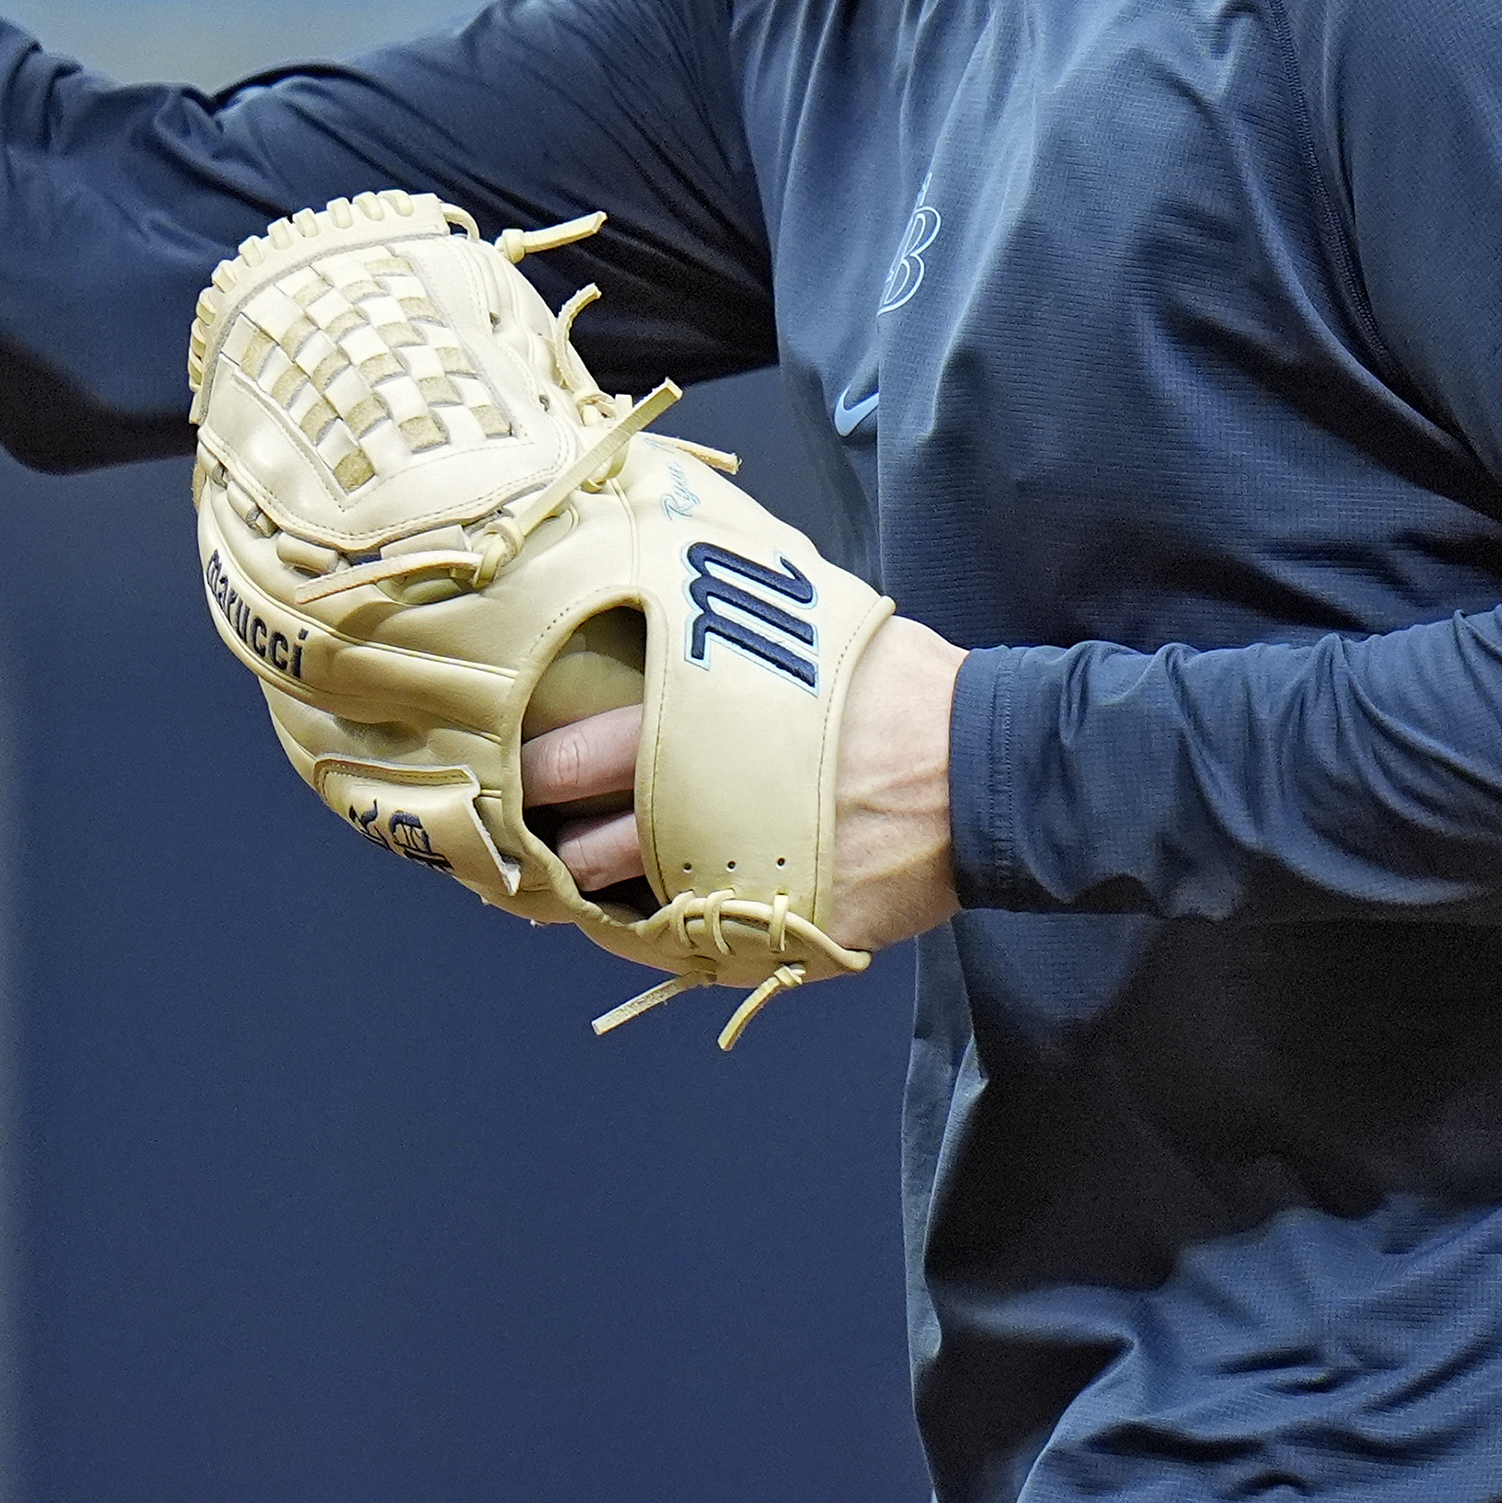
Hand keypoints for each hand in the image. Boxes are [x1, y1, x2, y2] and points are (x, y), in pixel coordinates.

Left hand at [523, 614, 966, 951]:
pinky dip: (672, 938)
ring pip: (636, 909)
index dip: (534, 770)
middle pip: (589, 847)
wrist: (988, 767)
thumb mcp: (806, 623)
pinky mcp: (785, 930)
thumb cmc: (897, 686)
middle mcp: (704, 813)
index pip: (577, 756)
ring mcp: (743, 881)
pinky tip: (650, 923)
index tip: (513, 769)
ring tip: (571, 888)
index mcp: (695, 731)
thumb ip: (730, 622)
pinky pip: (705, 949)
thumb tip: (678, 552)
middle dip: (548, 848)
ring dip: (600, 900)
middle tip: (526, 842)